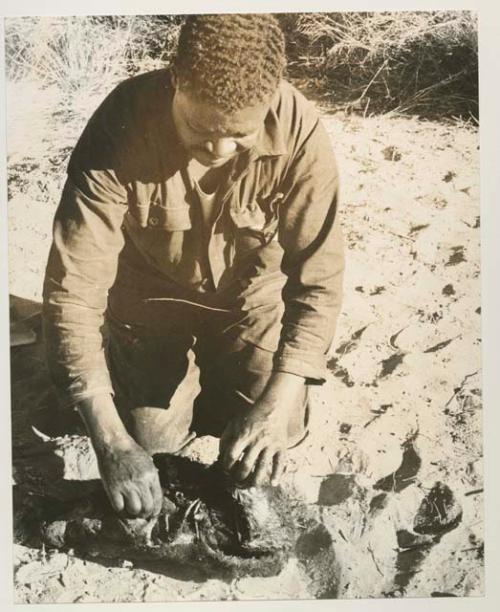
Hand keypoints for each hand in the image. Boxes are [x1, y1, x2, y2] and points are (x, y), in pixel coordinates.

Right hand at [77, 394, 162, 518]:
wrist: (114, 444)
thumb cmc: (131, 452)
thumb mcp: (148, 463)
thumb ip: (151, 479)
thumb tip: (153, 496)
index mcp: (152, 475)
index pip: (158, 500)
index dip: (155, 510)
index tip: (152, 513)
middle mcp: (141, 482)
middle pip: (147, 508)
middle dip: (145, 514)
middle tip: (141, 513)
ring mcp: (127, 486)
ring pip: (134, 510)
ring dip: (133, 513)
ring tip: (131, 510)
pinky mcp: (113, 488)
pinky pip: (119, 507)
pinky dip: (120, 510)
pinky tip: (120, 506)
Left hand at [219, 402, 287, 486]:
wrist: (273, 406)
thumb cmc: (251, 416)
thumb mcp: (234, 422)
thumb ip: (225, 438)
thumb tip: (220, 456)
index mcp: (243, 435)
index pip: (231, 456)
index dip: (226, 466)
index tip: (227, 469)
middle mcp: (256, 441)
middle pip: (245, 466)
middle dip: (239, 477)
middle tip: (237, 480)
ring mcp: (270, 444)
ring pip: (261, 468)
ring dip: (254, 481)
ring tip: (250, 487)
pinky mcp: (281, 446)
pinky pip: (279, 463)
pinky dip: (277, 474)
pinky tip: (273, 483)